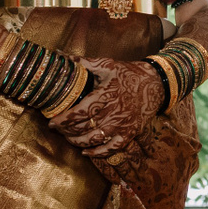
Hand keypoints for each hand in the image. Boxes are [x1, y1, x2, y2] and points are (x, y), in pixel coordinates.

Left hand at [50, 57, 166, 159]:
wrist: (155, 83)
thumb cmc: (127, 74)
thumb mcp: (106, 65)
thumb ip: (82, 62)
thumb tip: (59, 55)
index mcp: (106, 94)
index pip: (81, 111)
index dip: (64, 120)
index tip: (52, 123)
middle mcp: (114, 111)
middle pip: (85, 127)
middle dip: (68, 131)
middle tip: (58, 130)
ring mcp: (123, 124)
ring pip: (96, 139)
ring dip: (79, 142)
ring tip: (69, 138)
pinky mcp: (130, 132)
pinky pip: (112, 148)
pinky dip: (98, 153)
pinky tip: (86, 152)